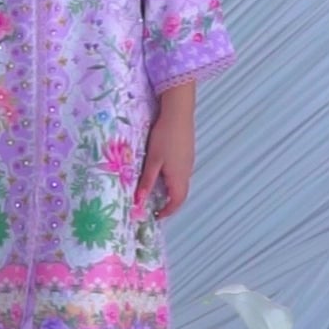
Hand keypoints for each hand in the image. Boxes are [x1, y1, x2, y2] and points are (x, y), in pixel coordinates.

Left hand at [134, 88, 195, 220]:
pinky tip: (161, 170)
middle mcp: (186, 172)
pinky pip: (181, 172)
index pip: (176, 202)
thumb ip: (146, 182)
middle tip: (153, 203)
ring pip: (180, 182)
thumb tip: (140, 202)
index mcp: (178, 177)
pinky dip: (172, 178)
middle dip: (168, 202)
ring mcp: (188, 162)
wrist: (178, 113)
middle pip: (180, 194)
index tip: (155, 215)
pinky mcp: (187, 153)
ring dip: (170, 189)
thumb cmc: (164, 137)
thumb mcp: (152, 161)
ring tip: (155, 189)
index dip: (167, 211)